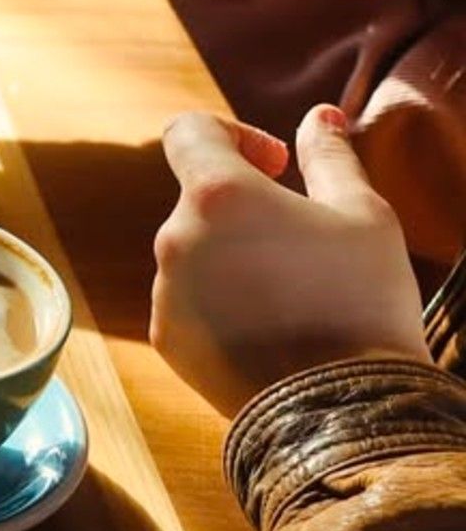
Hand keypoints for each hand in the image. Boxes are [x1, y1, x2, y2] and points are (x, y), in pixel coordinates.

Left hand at [151, 107, 430, 415]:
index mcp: (217, 196)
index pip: (188, 132)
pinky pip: (190, 300)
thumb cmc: (362, 303)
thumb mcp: (365, 216)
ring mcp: (165, 290)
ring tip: (297, 297)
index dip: (232, 134)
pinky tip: (274, 330)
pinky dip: (223, 303)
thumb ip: (331, 157)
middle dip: (247, 210)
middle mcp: (175, 237)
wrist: (343, 413)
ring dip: (236, 259)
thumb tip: (319, 117)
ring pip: (197, 253)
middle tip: (306, 246)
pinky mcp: (165, 337)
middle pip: (201, 201)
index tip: (274, 166)